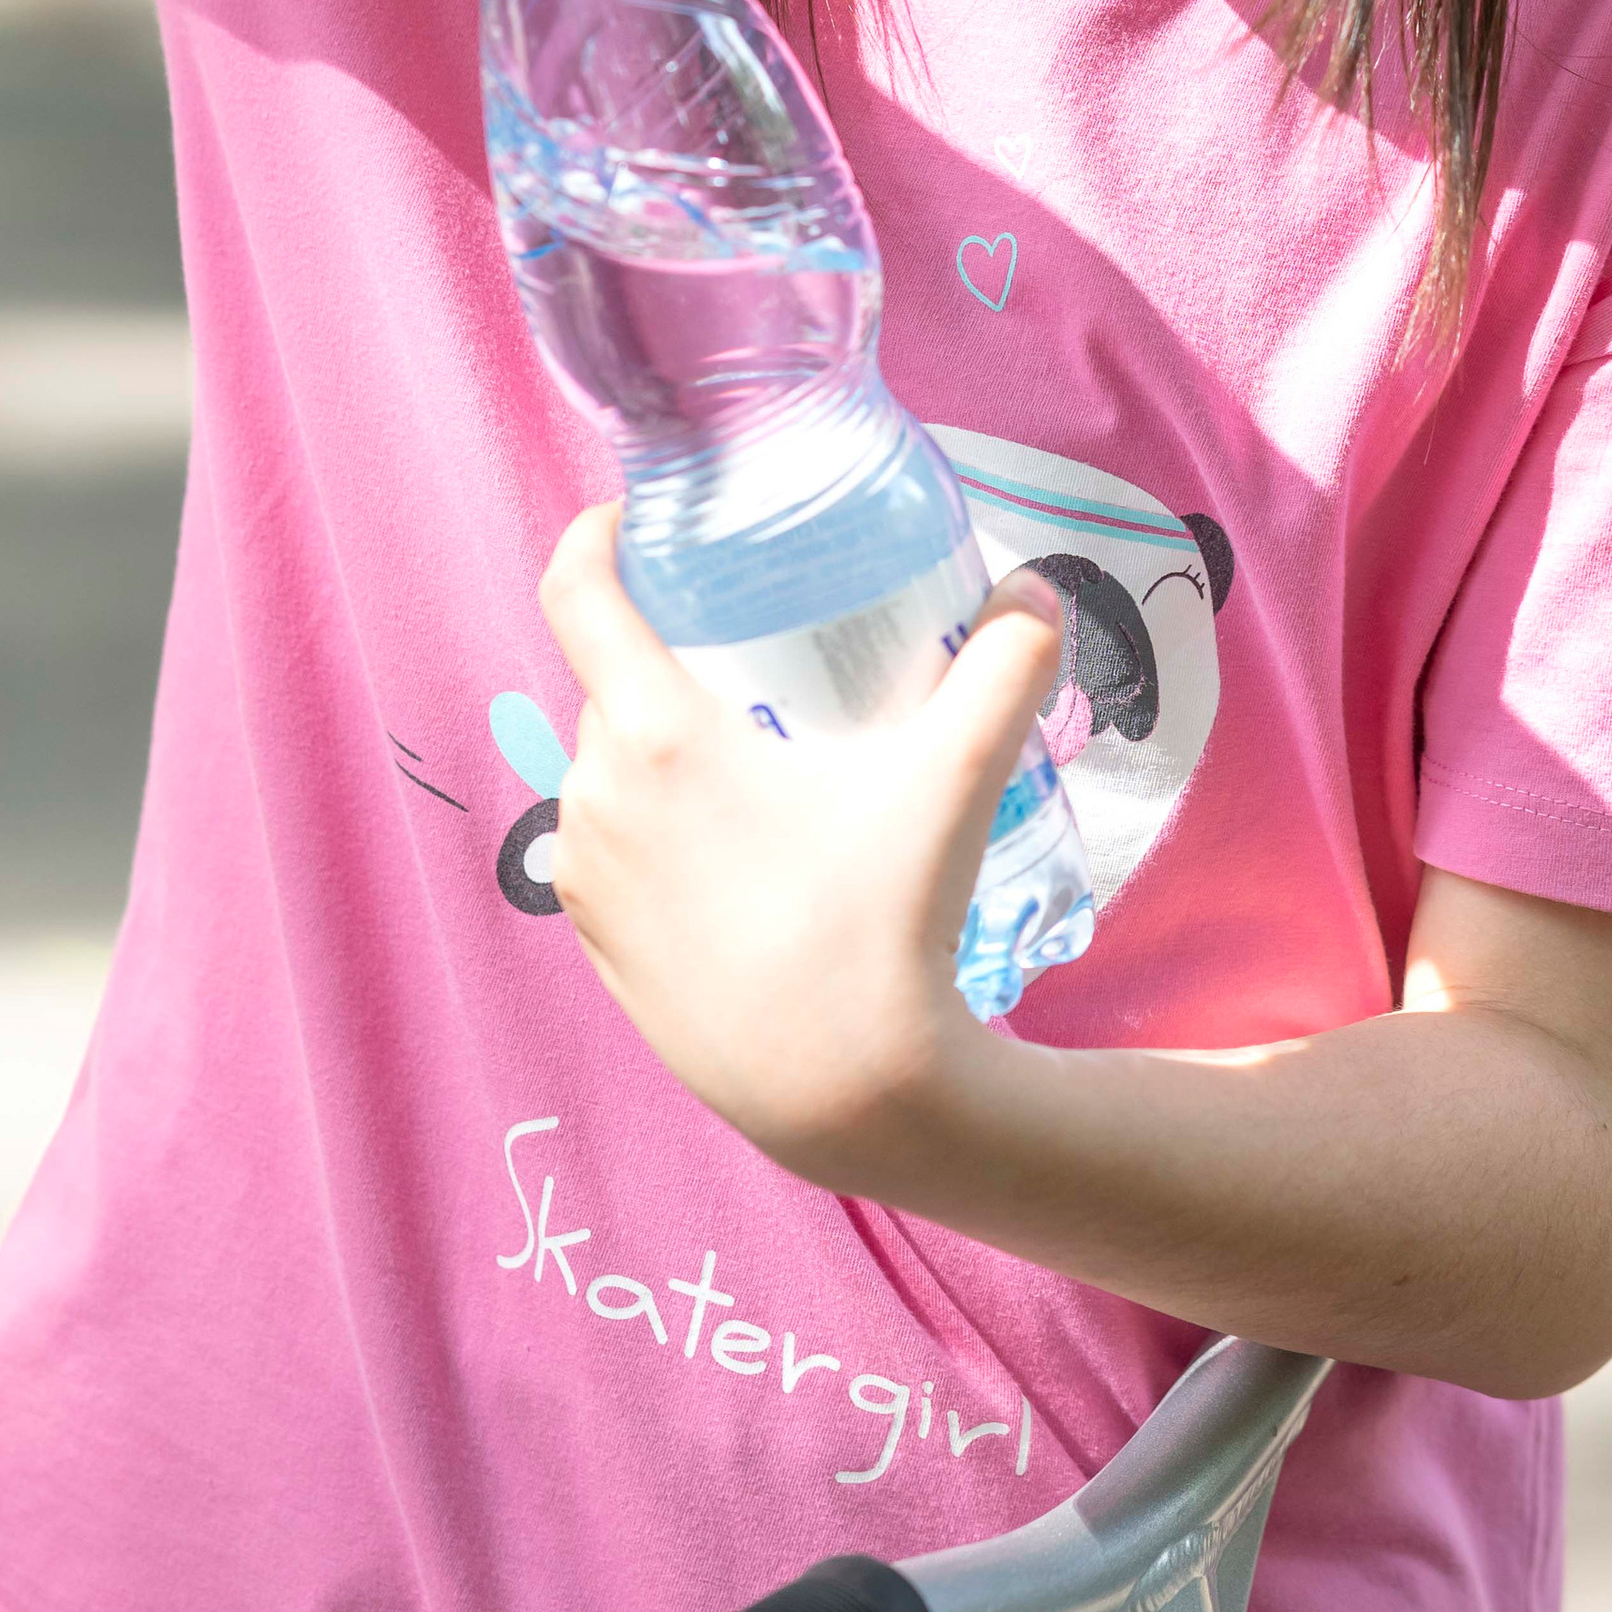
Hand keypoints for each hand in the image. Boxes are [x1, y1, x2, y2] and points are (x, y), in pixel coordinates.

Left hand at [538, 500, 1061, 1181]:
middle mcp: (595, 795)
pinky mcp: (592, 942)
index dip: (600, 535)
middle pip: (609, 682)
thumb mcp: (952, 786)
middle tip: (750, 652)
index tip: (639, 517)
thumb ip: (1003, 673)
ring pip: (606, 766)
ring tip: (746, 751)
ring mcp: (585, 876)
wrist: (841, 1094)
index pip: (578, 594)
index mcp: (654, 736)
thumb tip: (1034, 592)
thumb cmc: (882, 928)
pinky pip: (607, 845)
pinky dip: (652, 822)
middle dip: (668, 654)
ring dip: (657, 742)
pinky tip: (728, 846)